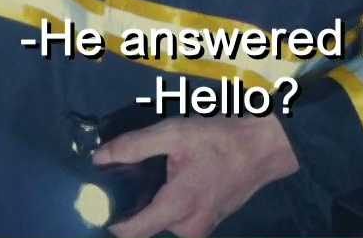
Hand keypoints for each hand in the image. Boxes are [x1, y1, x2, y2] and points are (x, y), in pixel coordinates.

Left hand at [94, 116, 298, 237]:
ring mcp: (201, 228)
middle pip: (146, 225)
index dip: (109, 219)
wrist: (263, 146)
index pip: (130, 232)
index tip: (98, 201)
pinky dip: (173, 202)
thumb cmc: (219, 139)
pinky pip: (180, 218)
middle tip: (133, 176)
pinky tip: (178, 178)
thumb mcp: (174, 133)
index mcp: (177, 209)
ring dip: (156, 202)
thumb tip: (99, 159)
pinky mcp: (210, 223)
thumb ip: (133, 147)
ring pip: (163, 221)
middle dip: (136, 203)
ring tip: (161, 173)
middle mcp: (188, 228)